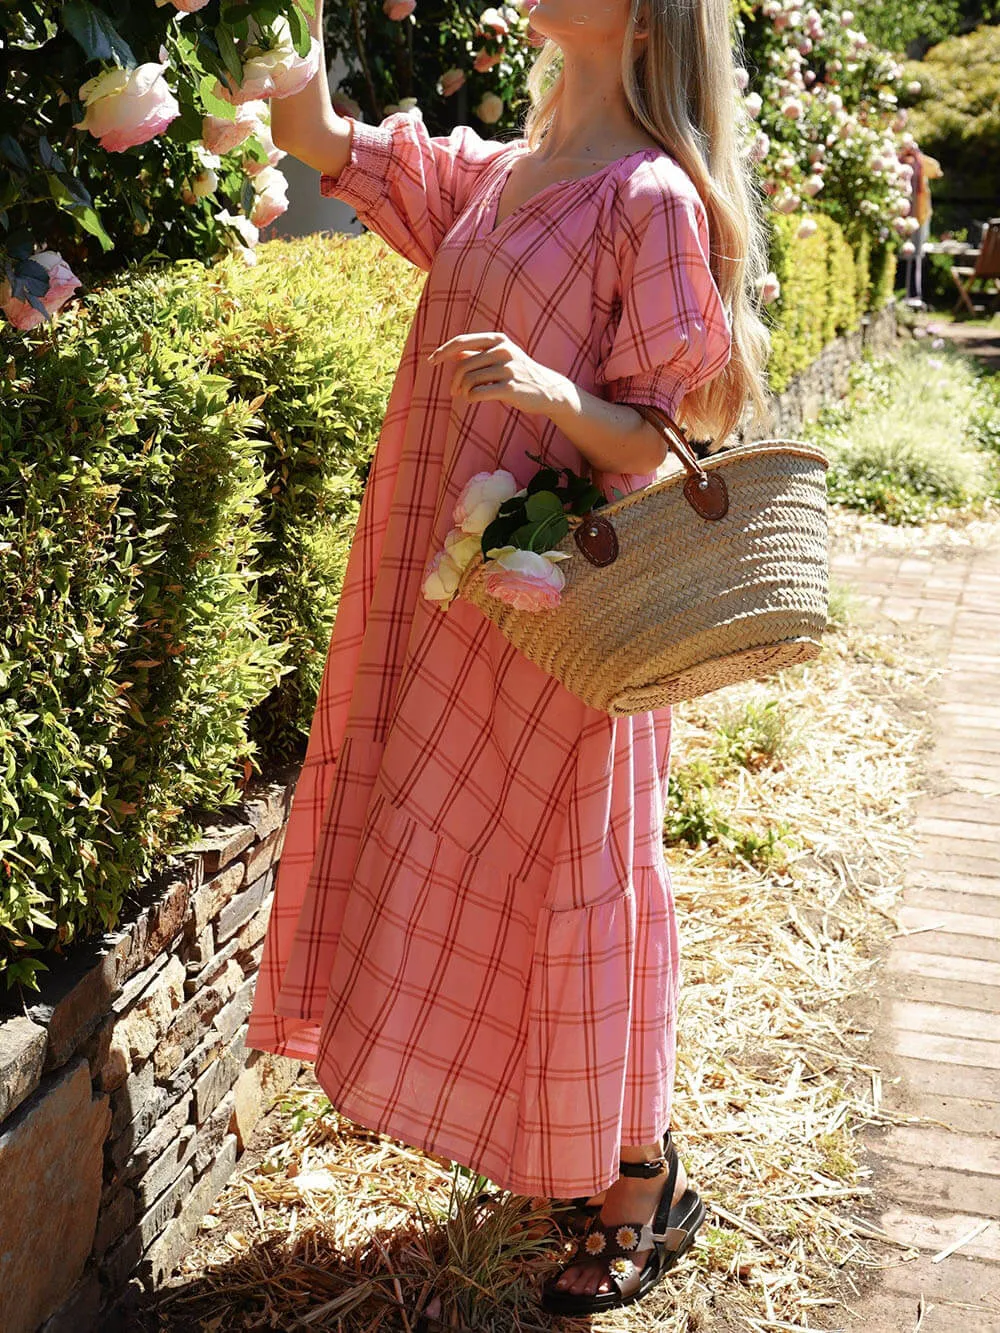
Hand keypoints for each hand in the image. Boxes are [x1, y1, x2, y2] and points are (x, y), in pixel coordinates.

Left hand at [427, 332, 569, 416]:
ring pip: (469, 380)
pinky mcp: (511, 388)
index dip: (443, 351)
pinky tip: (473, 399)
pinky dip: (471, 397)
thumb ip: (479, 354)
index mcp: (498, 340)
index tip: (431, 361)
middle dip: (454, 380)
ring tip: (465, 396)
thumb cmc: (520, 374)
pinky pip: (478, 393)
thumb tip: (454, 353)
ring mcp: (508, 369)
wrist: (549, 390)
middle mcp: (503, 350)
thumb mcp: (501, 358)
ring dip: (462, 391)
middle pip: (463, 365)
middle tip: (454, 391)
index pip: (462, 341)